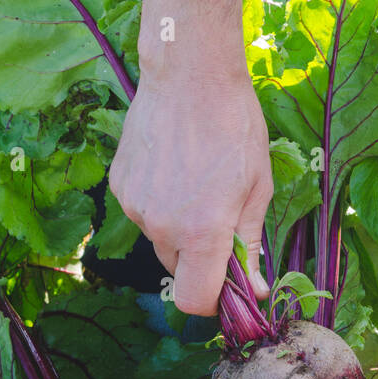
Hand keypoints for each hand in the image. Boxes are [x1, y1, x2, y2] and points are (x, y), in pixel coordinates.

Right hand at [108, 0, 271, 315]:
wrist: (190, 75)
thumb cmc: (234, 128)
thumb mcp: (257, 189)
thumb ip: (250, 246)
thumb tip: (252, 291)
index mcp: (202, 233)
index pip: (194, 301)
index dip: (211, 303)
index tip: (225, 288)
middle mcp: (162, 227)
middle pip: (178, 271)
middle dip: (199, 259)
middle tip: (219, 220)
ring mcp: (136, 207)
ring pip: (160, 241)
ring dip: (179, 229)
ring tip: (196, 184)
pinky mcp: (120, 187)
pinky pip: (143, 213)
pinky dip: (160, 204)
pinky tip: (175, 169)